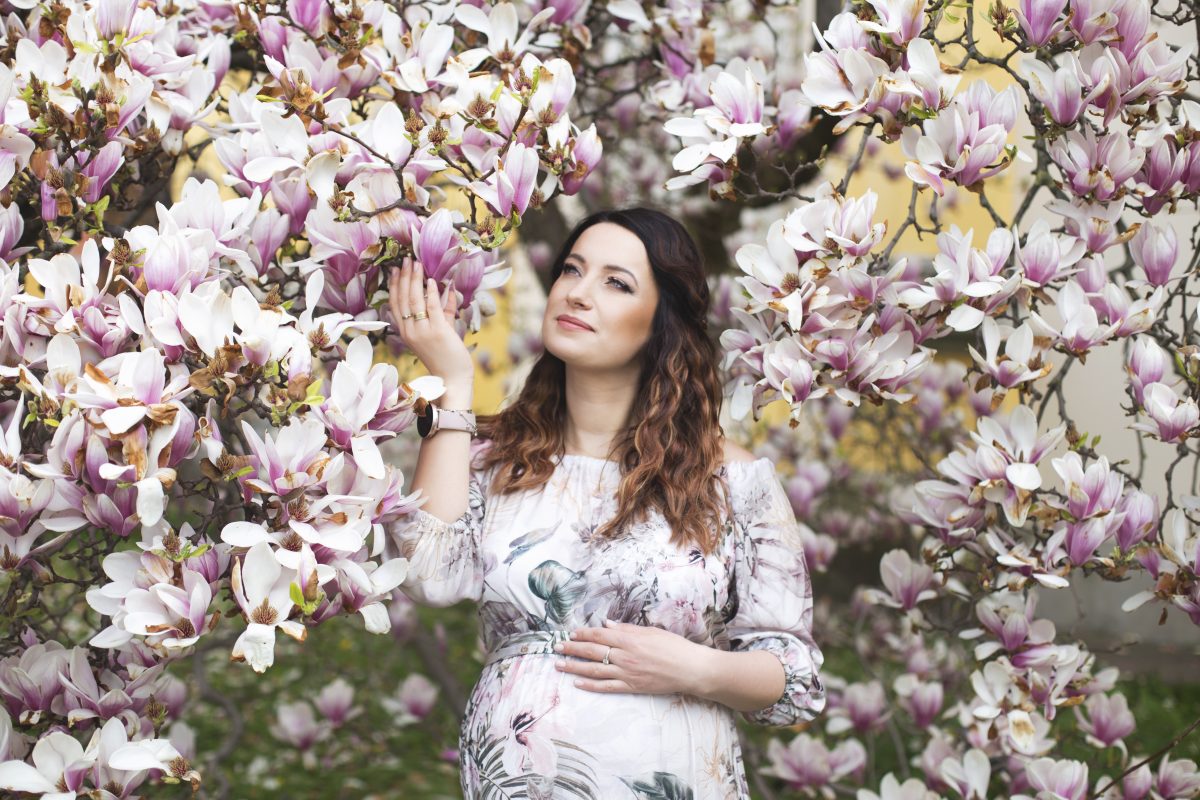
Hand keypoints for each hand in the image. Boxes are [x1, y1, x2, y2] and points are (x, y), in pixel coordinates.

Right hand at [386, 258, 474, 394]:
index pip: (395, 305)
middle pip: (402, 299)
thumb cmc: (447, 357)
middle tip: (407, 260)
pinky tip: (430, 280)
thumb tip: (447, 290)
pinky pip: (431, 308)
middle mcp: (410, 332)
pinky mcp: (437, 332)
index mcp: (406, 332)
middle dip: (404, 277)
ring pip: (414, 301)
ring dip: (415, 280)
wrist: (453, 380)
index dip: (394, 286)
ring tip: (416, 264)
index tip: (395, 270)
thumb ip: (444, 311)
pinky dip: (430, 292)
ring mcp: (422, 332)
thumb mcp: (442, 331)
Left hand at [552, 619, 714, 696]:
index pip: (599, 635)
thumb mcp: (651, 631)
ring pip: (594, 670)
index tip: (570, 633)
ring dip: (574, 667)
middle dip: (572, 648)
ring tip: (559, 665)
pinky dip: (590, 686)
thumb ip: (627, 629)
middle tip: (556, 647)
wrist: (690, 669)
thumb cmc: (674, 647)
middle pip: (592, 651)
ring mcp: (626, 673)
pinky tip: (577, 684)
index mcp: (629, 639)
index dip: (582, 634)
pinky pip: (606, 687)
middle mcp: (624, 656)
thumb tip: (607, 624)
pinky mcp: (631, 687)